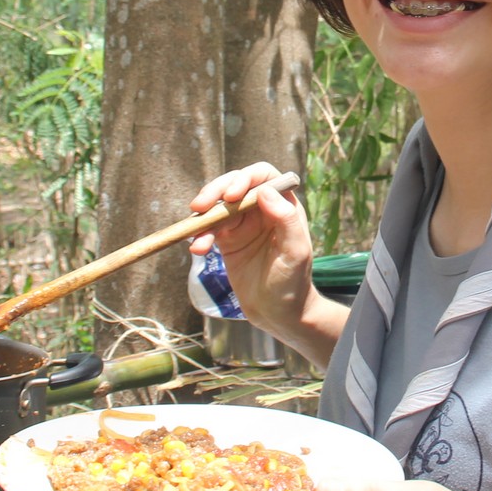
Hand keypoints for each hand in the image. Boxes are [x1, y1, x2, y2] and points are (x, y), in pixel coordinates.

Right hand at [189, 163, 319, 342]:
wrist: (278, 313)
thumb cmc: (293, 283)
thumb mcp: (296, 252)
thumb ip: (286, 220)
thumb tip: (266, 192)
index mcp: (283, 206)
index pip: (263, 176)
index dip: (245, 178)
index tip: (231, 195)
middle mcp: (262, 210)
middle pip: (234, 185)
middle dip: (215, 191)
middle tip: (199, 206)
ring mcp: (242, 224)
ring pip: (218, 206)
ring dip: (204, 216)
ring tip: (195, 232)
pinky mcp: (227, 241)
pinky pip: (209, 229)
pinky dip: (200, 236)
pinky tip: (197, 248)